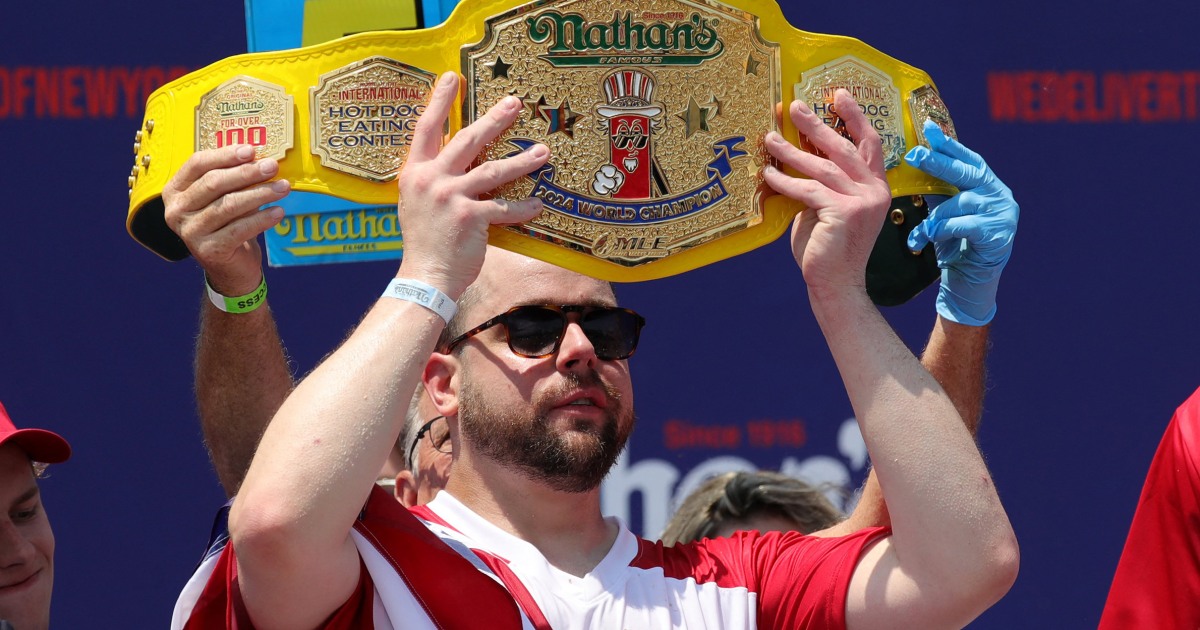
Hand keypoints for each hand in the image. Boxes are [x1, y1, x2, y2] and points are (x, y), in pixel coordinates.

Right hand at [162, 146, 289, 294]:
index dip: (225, 155)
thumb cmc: (228, 224)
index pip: (197, 164)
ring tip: (283, 187)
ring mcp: (190, 232)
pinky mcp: (208, 250)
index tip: (252, 150)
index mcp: (175, 191)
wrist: (229, 267)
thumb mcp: (224, 197)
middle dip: (246, 173)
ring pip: (228, 205)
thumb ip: (233, 178)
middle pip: (213, 183)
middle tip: (272, 166)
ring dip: (259, 194)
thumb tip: (260, 157)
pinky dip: (261, 219)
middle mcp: (176, 211)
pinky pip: (239, 229)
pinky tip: (279, 211)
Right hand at [396, 72, 548, 297]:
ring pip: (494, 170)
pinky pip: (505, 208)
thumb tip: (453, 163)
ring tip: (544, 152)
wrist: (424, 277)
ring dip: (522, 160)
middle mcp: (431, 180)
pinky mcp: (470, 217)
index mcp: (415, 173)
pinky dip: (524, 208)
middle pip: (467, 139)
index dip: (438, 101)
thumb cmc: (424, 242)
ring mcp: (450, 197)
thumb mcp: (417, 204)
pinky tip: (540, 205)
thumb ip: (432, 180)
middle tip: (515, 104)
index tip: (451, 78)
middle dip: (494, 120)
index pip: (426, 128)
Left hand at [763, 90, 890, 294]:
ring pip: (823, 167)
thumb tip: (797, 154)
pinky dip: (785, 182)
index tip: (838, 94)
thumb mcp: (829, 208)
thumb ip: (823, 184)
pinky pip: (808, 190)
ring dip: (792, 150)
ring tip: (770, 138)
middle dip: (817, 124)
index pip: (870, 143)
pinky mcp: (844, 212)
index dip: (855, 117)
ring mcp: (862, 202)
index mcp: (877, 187)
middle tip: (794, 105)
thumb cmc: (827, 247)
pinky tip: (768, 176)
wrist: (835, 284)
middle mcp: (874, 191)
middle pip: (844, 148)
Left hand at [905, 120, 1017, 325]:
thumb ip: (938, 190)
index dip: (949, 144)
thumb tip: (914, 162)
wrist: (971, 284)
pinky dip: (942, 231)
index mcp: (987, 186)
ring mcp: (1002, 215)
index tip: (929, 128)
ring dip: (935, 216)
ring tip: (918, 231)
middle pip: (967, 173)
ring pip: (962, 203)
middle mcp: (999, 196)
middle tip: (914, 154)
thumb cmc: (957, 245)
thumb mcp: (946, 212)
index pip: (968, 159)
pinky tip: (926, 239)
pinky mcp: (998, 236)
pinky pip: (964, 226)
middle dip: (939, 163)